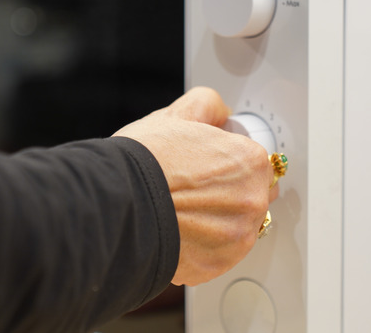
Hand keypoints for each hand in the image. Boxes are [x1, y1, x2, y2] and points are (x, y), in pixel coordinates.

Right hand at [114, 87, 275, 285]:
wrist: (117, 205)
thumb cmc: (143, 162)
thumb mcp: (175, 116)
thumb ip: (206, 105)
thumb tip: (218, 111)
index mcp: (250, 161)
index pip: (254, 162)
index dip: (228, 162)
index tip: (210, 167)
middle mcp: (253, 201)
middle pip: (251, 195)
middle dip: (229, 192)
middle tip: (195, 189)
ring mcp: (238, 236)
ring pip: (237, 226)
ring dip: (218, 221)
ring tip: (183, 210)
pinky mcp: (219, 264)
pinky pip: (219, 253)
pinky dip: (204, 245)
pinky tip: (181, 230)